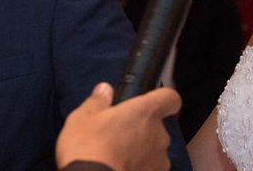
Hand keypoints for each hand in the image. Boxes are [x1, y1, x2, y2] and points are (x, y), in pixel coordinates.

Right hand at [56, 83, 180, 170]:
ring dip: (141, 150)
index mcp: (146, 112)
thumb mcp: (83, 118)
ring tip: (117, 156)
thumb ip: (98, 101)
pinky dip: (139, 168)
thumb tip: (105, 90)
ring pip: (154, 149)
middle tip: (119, 134)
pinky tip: (119, 169)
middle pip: (157, 126)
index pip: (170, 97)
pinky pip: (150, 168)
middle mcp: (159, 134)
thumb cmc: (89, 148)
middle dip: (141, 129)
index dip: (163, 98)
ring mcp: (159, 160)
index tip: (151, 101)